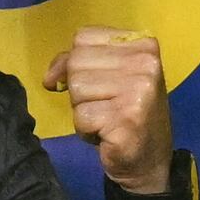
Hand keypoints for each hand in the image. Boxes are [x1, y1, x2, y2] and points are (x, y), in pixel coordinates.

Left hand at [45, 27, 175, 196]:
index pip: (83, 37)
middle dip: (80, 89)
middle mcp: (145, 62)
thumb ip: (77, 63)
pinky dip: (86, 129)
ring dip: (83, 110)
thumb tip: (50, 77)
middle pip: (76, 61)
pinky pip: (81, 116)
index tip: (91, 82)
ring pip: (76, 88)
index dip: (74, 61)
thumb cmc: (127, 114)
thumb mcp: (109, 77)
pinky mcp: (127, 118)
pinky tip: (107, 134)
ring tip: (106, 119)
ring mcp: (138, 90)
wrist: (149, 161)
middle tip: (105, 106)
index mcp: (142, 44)